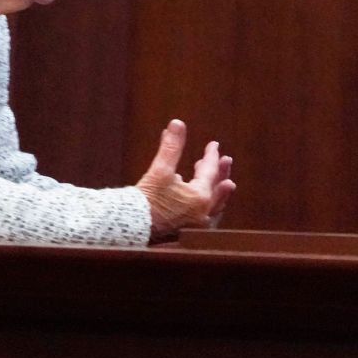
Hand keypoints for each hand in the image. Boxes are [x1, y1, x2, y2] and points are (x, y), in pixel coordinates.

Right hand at [136, 120, 234, 242]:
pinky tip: (202, 202)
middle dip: (222, 173)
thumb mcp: (160, 169)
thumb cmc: (146, 199)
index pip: (210, 171)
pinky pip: (206, 218)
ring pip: (215, 206)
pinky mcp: (188, 234)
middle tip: (226, 160)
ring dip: (218, 191)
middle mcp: (203, 214)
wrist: (131, 227)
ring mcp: (197, 226)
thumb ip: (171, 146)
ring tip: (224, 183)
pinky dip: (209, 207)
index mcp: (200, 197)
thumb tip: (178, 123)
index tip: (214, 145)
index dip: (211, 156)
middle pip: (218, 190)